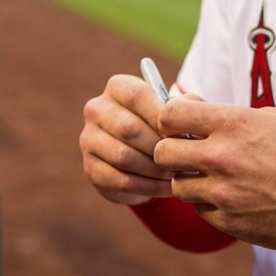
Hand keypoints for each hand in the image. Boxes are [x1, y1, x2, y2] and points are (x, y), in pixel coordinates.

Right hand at [80, 74, 177, 205]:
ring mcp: (88, 139)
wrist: (143, 160)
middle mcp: (96, 109)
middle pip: (129, 128)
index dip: (161, 116)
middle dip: (160, 148)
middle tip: (183, 160)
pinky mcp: (90, 168)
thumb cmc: (163, 128)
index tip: (182, 134)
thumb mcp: (176, 112)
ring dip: (155, 169)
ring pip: (124, 157)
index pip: (136, 96)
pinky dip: (149, 187)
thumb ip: (186, 106)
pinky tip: (166, 187)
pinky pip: (121, 180)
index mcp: (117, 87)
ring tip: (177, 174)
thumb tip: (187, 116)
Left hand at [152, 99, 275, 253]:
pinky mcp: (229, 222)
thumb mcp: (271, 119)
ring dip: (190, 180)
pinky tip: (233, 197)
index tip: (180, 124)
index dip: (169, 119)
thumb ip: (226, 115)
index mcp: (233, 123)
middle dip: (171, 152)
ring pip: (177, 185)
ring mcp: (224, 193)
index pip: (169, 114)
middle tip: (188, 153)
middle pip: (162, 153)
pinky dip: (210, 204)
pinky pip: (199, 210)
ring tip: (214, 177)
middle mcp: (223, 156)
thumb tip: (188, 107)